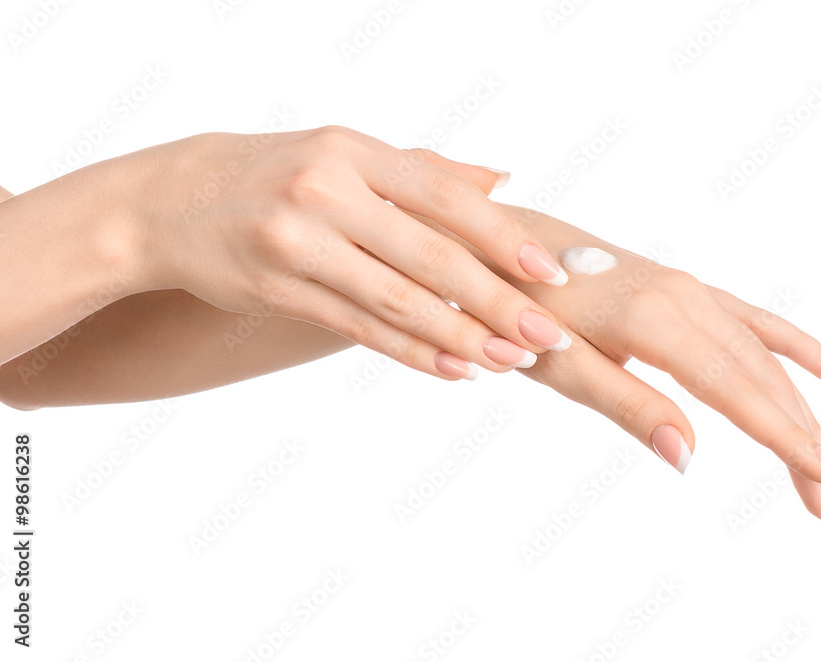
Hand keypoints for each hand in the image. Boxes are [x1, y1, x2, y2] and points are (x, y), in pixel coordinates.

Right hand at [119, 127, 572, 379]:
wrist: (171, 202)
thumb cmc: (277, 174)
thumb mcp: (344, 154)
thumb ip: (423, 172)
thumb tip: (501, 182)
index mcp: (352, 150)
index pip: (443, 197)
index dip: (502, 238)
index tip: (552, 275)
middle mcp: (325, 191)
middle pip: (428, 255)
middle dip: (496, 301)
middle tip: (548, 336)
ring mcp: (296, 243)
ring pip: (395, 300)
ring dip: (460, 337)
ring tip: (510, 361)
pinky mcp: (277, 289)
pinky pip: (357, 328)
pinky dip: (411, 352)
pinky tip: (453, 370)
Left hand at [414, 205, 820, 522]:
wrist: (494, 239)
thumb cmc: (516, 308)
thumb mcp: (560, 365)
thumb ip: (627, 405)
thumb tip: (687, 456)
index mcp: (653, 320)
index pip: (738, 391)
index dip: (787, 439)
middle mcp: (682, 296)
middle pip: (761, 377)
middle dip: (804, 439)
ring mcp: (685, 287)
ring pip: (761, 354)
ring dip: (804, 409)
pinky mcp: (679, 286)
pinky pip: (750, 318)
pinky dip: (794, 343)